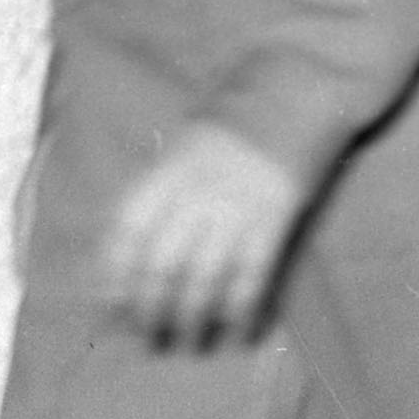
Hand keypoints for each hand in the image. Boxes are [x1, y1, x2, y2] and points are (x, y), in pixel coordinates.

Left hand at [94, 124, 303, 348]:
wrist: (306, 79)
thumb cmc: (244, 106)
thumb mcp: (191, 134)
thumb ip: (165, 181)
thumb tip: (137, 242)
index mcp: (171, 164)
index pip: (128, 229)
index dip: (114, 274)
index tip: (112, 306)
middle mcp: (199, 186)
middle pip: (162, 263)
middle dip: (151, 308)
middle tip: (149, 335)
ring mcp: (239, 201)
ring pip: (203, 278)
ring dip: (192, 318)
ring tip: (187, 340)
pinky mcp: (277, 214)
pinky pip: (252, 274)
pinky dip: (242, 309)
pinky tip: (238, 331)